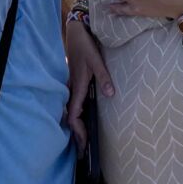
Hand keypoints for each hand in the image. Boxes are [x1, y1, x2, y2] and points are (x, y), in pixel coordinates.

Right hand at [65, 20, 113, 153]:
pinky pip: (73, 103)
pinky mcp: (74, 82)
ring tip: (82, 140)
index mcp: (77, 87)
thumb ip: (103, 77)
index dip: (78, 132)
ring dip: (76, 126)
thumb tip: (110, 95)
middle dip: (76, 135)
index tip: (84, 145)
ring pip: (71, 111)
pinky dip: (77, 115)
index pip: (74, 116)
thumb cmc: (85, 46)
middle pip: (71, 117)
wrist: (76, 31)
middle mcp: (72, 89)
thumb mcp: (96, 60)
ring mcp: (72, 86)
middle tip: (83, 152)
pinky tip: (83, 118)